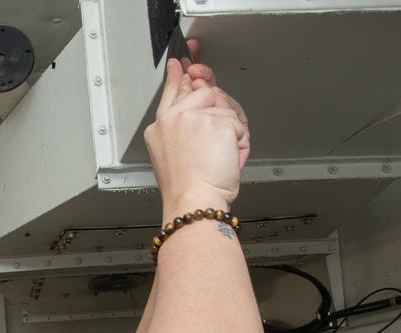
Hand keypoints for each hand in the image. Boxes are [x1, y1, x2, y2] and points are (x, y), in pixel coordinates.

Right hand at [143, 45, 249, 211]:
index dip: (177, 77)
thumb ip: (184, 126)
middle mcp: (173, 119)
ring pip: (224, 109)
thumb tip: (197, 103)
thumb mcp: (175, 155)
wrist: (193, 201)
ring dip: (230, 132)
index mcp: (160, 128)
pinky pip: (238, 124)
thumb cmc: (188, 187)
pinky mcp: (215, 121)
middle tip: (219, 137)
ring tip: (220, 156)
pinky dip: (239, 143)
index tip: (179, 64)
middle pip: (204, 94)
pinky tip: (227, 157)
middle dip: (218, 111)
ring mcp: (193, 117)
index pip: (170, 92)